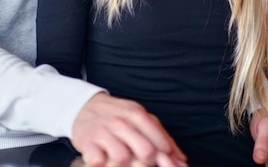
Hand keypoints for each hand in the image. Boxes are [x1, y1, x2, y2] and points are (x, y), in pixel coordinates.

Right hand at [71, 92, 187, 166]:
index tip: (169, 163)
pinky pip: (99, 161)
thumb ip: (161, 136)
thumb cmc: (118, 116)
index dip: (166, 153)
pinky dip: (102, 164)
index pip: (157, 135)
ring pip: (123, 158)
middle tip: (146, 164)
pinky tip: (104, 161)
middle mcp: (121, 122)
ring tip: (123, 162)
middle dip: (149, 162)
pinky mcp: (87, 142)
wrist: (84, 107)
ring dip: (125, 165)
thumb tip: (182, 159)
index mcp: (136, 114)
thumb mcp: (139, 117)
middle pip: (145, 150)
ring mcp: (104, 132)